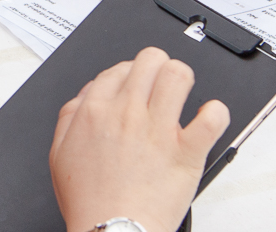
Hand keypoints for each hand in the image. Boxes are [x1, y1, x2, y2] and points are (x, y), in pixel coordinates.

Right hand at [49, 47, 228, 231]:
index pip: (119, 67)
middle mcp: (127, 112)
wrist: (112, 231)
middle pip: (150, 59)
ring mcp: (158, 130)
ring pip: (179, 74)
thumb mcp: (59, 153)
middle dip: (159, 67)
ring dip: (184, 80)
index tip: (136, 86)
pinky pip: (212, 117)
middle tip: (162, 85)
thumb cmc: (89, 201)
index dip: (130, 73)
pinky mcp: (187, 151)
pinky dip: (216, 114)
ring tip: (185, 95)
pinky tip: (209, 119)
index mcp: (95, 110)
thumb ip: (69, 116)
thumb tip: (87, 95)